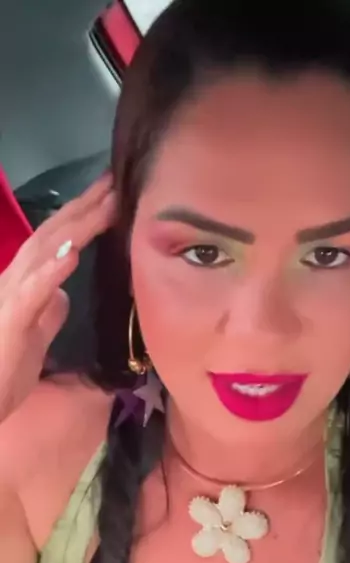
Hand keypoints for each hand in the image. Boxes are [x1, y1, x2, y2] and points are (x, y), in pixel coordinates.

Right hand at [0, 173, 114, 422]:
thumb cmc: (4, 369)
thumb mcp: (35, 334)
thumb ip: (48, 310)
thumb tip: (64, 293)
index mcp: (25, 283)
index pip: (57, 241)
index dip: (84, 215)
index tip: (112, 193)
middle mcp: (16, 279)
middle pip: (53, 235)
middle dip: (85, 207)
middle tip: (114, 181)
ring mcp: (11, 295)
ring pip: (44, 251)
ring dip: (75, 227)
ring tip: (103, 204)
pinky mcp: (12, 318)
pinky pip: (33, 291)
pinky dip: (53, 270)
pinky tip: (72, 254)